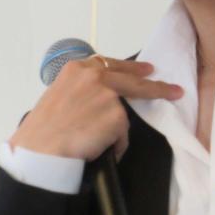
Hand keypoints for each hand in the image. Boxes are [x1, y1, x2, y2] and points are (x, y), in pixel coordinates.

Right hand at [8, 57, 182, 162]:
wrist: (40, 151)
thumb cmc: (42, 130)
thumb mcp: (57, 95)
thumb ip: (80, 89)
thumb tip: (99, 99)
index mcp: (77, 68)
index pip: (111, 64)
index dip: (130, 68)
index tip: (146, 70)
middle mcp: (95, 75)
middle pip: (134, 80)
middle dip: (156, 86)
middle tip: (173, 90)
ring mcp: (109, 94)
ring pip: (124, 114)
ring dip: (114, 129)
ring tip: (91, 139)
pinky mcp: (118, 115)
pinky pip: (121, 135)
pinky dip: (114, 144)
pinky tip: (95, 147)